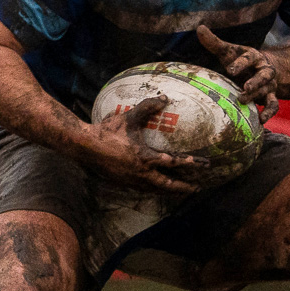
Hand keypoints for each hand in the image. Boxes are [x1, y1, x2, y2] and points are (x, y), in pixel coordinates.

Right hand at [87, 96, 206, 193]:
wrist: (85, 147)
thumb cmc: (108, 132)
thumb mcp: (129, 118)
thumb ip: (147, 107)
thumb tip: (164, 98)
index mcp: (145, 157)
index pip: (174, 162)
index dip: (191, 163)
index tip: (204, 165)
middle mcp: (141, 173)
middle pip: (168, 185)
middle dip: (184, 187)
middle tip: (196, 188)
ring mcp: (132, 180)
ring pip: (156, 190)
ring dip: (170, 191)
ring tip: (181, 192)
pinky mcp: (123, 183)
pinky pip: (143, 190)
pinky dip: (154, 190)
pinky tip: (156, 189)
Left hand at [195, 24, 278, 120]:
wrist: (263, 69)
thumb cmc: (240, 60)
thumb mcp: (229, 52)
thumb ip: (215, 43)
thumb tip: (200, 28)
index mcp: (255, 56)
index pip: (249, 58)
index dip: (241, 63)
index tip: (230, 69)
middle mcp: (265, 70)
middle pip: (264, 75)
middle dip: (255, 82)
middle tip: (244, 88)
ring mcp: (269, 85)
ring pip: (267, 91)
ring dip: (256, 97)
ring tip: (242, 102)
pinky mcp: (270, 96)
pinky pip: (273, 105)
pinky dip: (268, 113)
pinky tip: (261, 120)